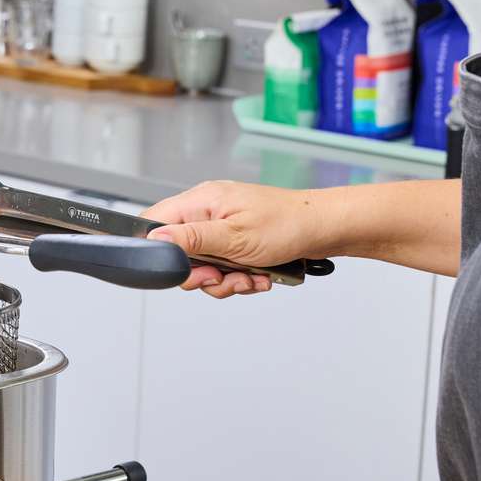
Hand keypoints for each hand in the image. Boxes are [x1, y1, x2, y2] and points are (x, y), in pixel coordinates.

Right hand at [142, 181, 331, 298]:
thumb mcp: (234, 237)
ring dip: (225, 280)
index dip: (160, 250)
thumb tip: (155, 239)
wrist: (325, 228)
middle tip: (221, 276)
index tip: (184, 268)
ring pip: (202, 265)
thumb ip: (191, 239)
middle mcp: (207, 211)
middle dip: (201, 274)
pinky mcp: (235, 240)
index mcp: (201, 201)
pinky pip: (222, 266)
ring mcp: (222, 226)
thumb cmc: (289, 224)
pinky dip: (238, 276)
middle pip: (178, 252)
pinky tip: (257, 274)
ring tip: (249, 276)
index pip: (154, 222)